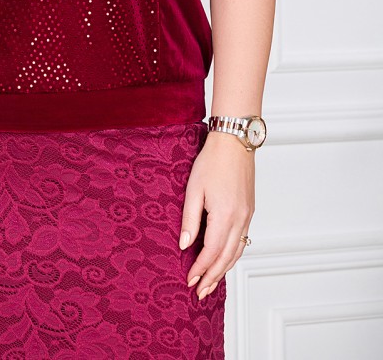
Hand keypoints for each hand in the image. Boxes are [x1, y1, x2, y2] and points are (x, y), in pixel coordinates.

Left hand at [179, 132, 254, 299]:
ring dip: (224, 270)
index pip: (211, 252)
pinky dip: (232, 255)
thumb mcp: (194, 190)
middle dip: (212, 277)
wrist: (235, 142)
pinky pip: (242, 241)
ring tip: (211, 284)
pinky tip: (225, 260)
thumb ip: (189, 220)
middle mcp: (240, 220)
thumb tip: (184, 245)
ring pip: (236, 252)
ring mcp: (247, 216)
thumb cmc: (212, 161)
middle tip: (200, 292)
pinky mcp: (249, 211)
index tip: (189, 280)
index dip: (199, 269)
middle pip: (226, 258)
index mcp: (224, 216)